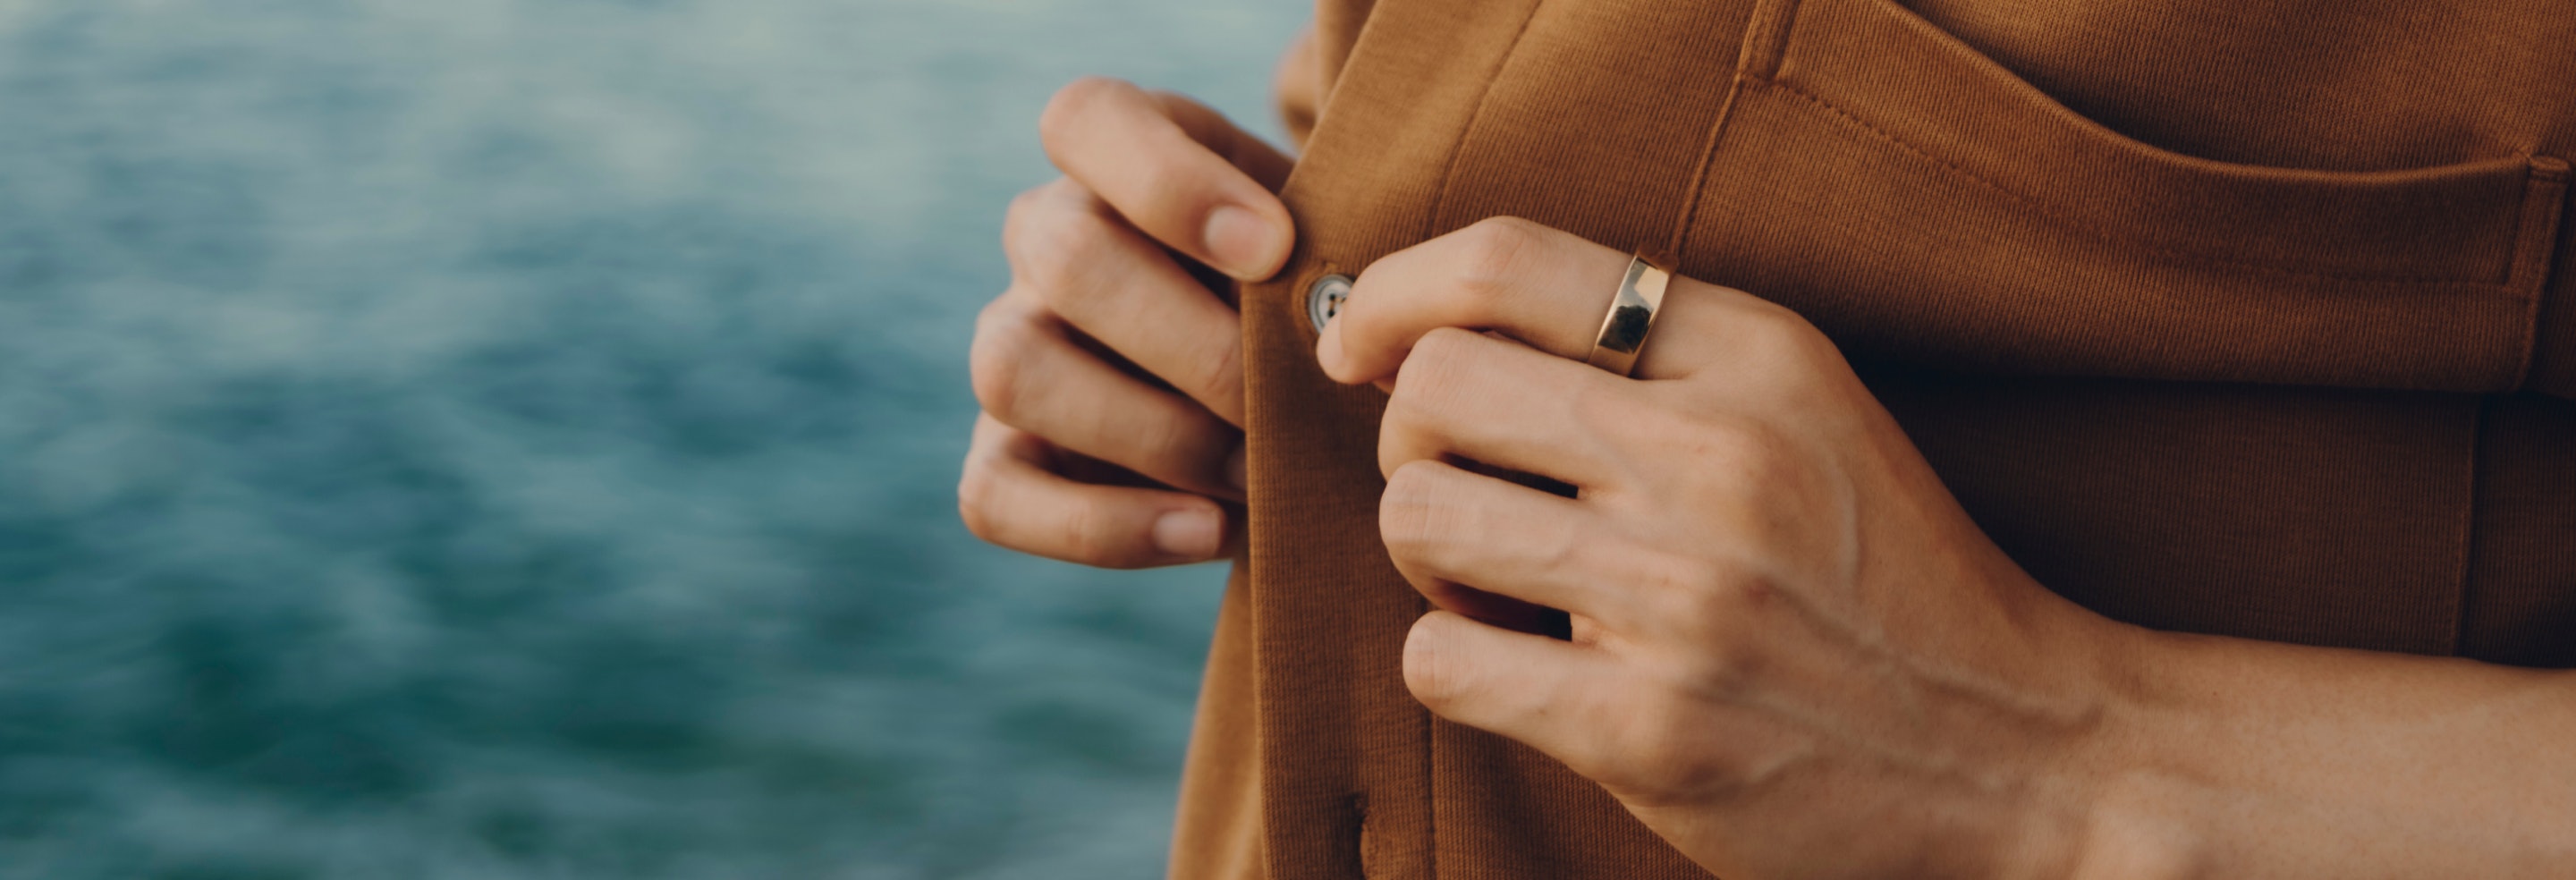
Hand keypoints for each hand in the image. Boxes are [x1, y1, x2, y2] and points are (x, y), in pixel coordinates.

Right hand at [961, 77, 1293, 568]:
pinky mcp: (1000, 456)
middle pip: (1066, 257)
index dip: (1171, 182)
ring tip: (1258, 474)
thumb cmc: (1316, 297)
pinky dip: (1104, 528)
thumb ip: (1327, 248)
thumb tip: (1343, 318)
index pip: (1085, 120)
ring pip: (1013, 371)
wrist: (1296, 389)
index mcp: (1117, 156)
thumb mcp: (1329, 241)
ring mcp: (1010, 345)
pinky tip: (1208, 532)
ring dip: (1155, 435)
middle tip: (1291, 401)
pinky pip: (994, 497)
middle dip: (1196, 345)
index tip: (1274, 249)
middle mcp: (1042, 238)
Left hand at [1318, 218, 2135, 878]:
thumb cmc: (1883, 573)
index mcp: (1754, 356)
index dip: (1391, 295)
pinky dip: (1456, 664)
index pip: (1503, 264)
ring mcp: (1684, 598)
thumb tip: (1413, 334)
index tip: (1360, 347)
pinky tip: (1527, 672)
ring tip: (1507, 591)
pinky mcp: (1649, 728)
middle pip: (1430, 388)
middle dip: (1410, 445)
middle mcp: (1718, 458)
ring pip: (1417, 518)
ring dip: (1433, 564)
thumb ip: (1647, 352)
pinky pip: (1440, 660)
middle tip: (1468, 498)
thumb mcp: (1803, 406)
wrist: (2031, 751)